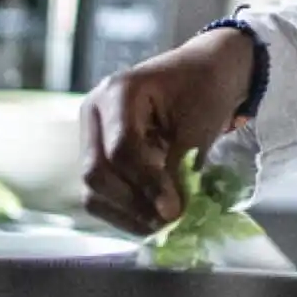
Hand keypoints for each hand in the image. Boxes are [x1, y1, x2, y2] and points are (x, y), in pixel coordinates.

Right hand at [81, 28, 255, 233]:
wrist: (204, 71)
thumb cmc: (205, 87)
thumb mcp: (198, 122)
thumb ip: (179, 163)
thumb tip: (168, 212)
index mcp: (118, 92)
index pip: (121, 148)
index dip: (147, 182)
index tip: (175, 208)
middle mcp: (94, 112)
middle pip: (97, 171)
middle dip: (133, 202)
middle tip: (170, 220)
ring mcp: (90, 135)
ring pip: (93, 189)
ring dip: (127, 212)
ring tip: (163, 225)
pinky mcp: (97, 155)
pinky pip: (100, 194)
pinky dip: (124, 211)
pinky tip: (150, 221)